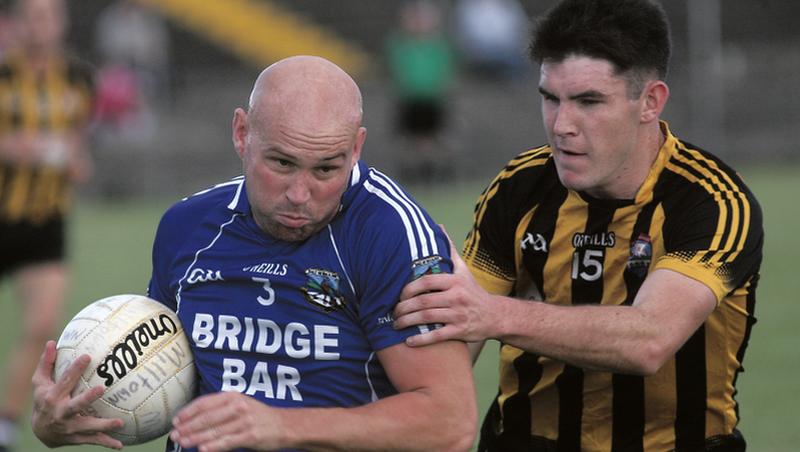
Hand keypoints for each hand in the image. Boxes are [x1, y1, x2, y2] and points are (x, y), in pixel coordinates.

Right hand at [30, 341, 123, 448]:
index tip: (88, 356)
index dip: (75, 369)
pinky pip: (93, 440)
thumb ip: (46, 363)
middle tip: (102, 389)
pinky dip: (106, 443)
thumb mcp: (40, 383)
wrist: (40, 431)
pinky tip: (120, 445)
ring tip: (120, 422)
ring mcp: (69, 427)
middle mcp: (60, 413)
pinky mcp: (76, 438)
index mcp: (53, 397)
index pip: (65, 381)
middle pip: (74, 406)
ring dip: (103, 425)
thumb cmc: (43, 400)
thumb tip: (51, 341)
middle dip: (87, 398)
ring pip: (87, 426)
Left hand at [170, 392, 282, 451]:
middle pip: (207, 417)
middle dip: (188, 427)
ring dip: (196, 438)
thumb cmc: (258, 416)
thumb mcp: (240, 405)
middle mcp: (237, 406)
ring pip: (214, 430)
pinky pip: (228, 441)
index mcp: (233, 396)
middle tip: (175, 435)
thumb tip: (195, 420)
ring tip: (183, 443)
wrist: (284, 425)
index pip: (205, 403)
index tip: (176, 420)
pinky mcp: (250, 435)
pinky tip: (203, 449)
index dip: (188, 412)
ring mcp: (244, 421)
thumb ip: (220, 410)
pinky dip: (214, 446)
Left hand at [393, 229, 495, 345]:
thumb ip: (449, 251)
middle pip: (424, 301)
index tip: (398, 295)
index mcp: (455, 281)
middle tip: (393, 313)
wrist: (494, 315)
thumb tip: (439, 228)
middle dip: (404, 308)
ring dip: (408, 322)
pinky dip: (421, 340)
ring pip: (427, 318)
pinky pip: (437, 336)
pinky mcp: (460, 331)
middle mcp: (457, 297)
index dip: (409, 288)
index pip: (426, 281)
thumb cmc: (472, 292)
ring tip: (396, 324)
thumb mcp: (463, 270)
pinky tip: (408, 341)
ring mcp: (458, 314)